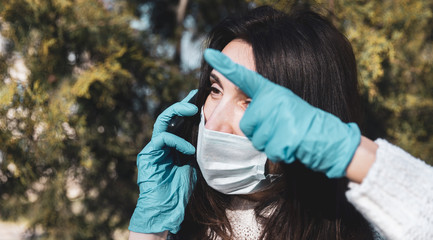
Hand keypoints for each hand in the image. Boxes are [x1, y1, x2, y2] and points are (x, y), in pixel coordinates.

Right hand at [129, 90, 197, 233]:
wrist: (166, 209)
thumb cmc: (179, 190)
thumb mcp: (193, 165)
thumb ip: (196, 150)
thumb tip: (209, 134)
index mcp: (171, 146)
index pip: (177, 122)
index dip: (186, 109)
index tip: (199, 98)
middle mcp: (160, 144)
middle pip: (168, 117)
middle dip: (181, 105)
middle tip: (194, 98)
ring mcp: (153, 149)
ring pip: (162, 122)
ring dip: (177, 112)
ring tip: (193, 110)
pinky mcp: (148, 155)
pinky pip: (162, 139)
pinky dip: (177, 140)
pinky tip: (189, 149)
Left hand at [203, 49, 360, 177]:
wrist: (325, 136)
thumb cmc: (301, 121)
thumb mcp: (282, 105)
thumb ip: (263, 106)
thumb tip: (246, 116)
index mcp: (271, 91)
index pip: (244, 77)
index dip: (227, 66)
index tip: (210, 54)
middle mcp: (271, 101)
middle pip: (246, 124)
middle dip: (259, 132)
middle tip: (279, 128)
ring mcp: (277, 119)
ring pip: (256, 139)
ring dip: (269, 142)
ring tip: (286, 134)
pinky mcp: (282, 138)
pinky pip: (268, 150)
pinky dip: (279, 152)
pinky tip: (291, 144)